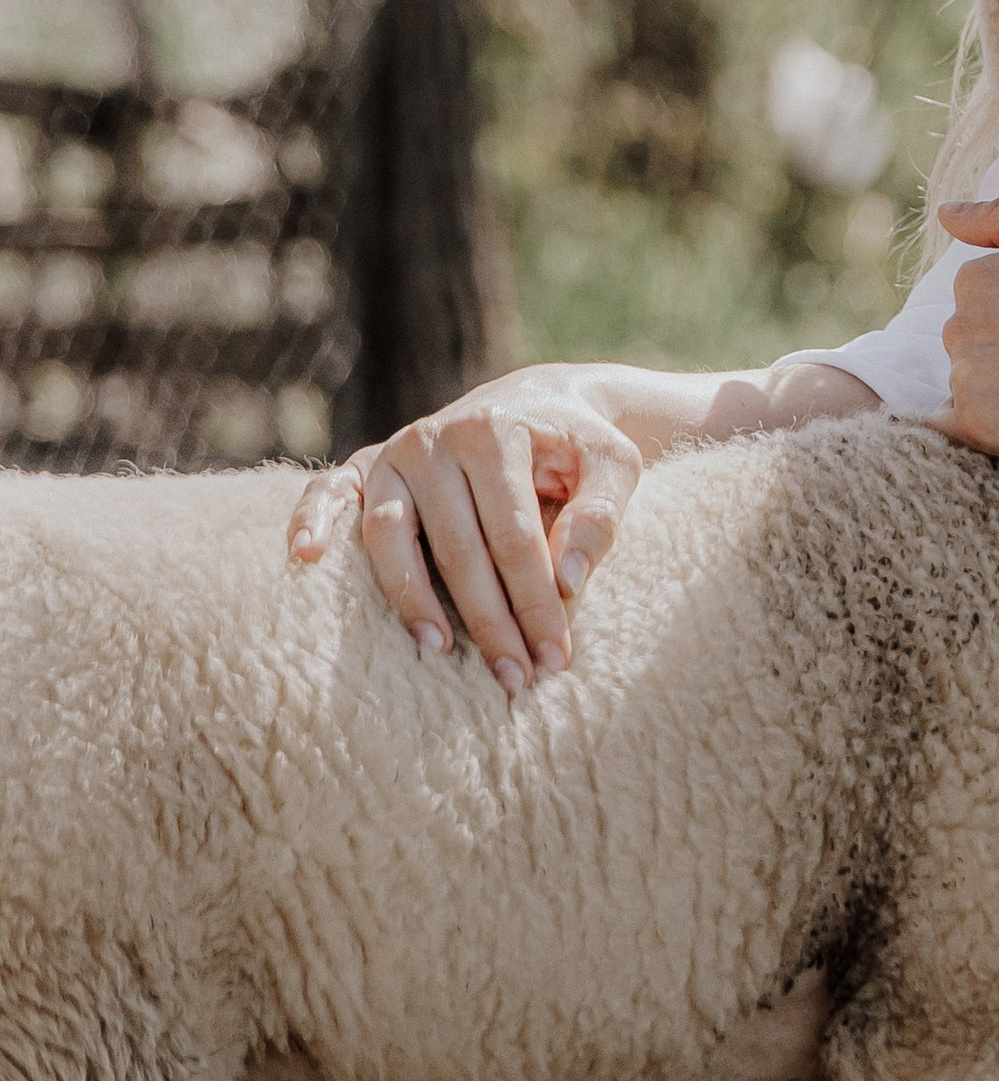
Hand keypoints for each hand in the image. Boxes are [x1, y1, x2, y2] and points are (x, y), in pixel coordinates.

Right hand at [286, 375, 642, 685]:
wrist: (538, 402)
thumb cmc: (577, 446)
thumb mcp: (613, 465)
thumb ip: (601, 516)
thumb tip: (568, 583)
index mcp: (496, 433)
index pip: (516, 536)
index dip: (537, 602)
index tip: (557, 658)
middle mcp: (436, 438)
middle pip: (457, 548)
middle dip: (488, 620)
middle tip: (514, 678)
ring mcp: (395, 452)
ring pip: (391, 536)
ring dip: (412, 601)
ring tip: (440, 650)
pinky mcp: (365, 464)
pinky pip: (328, 492)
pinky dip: (311, 520)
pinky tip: (303, 559)